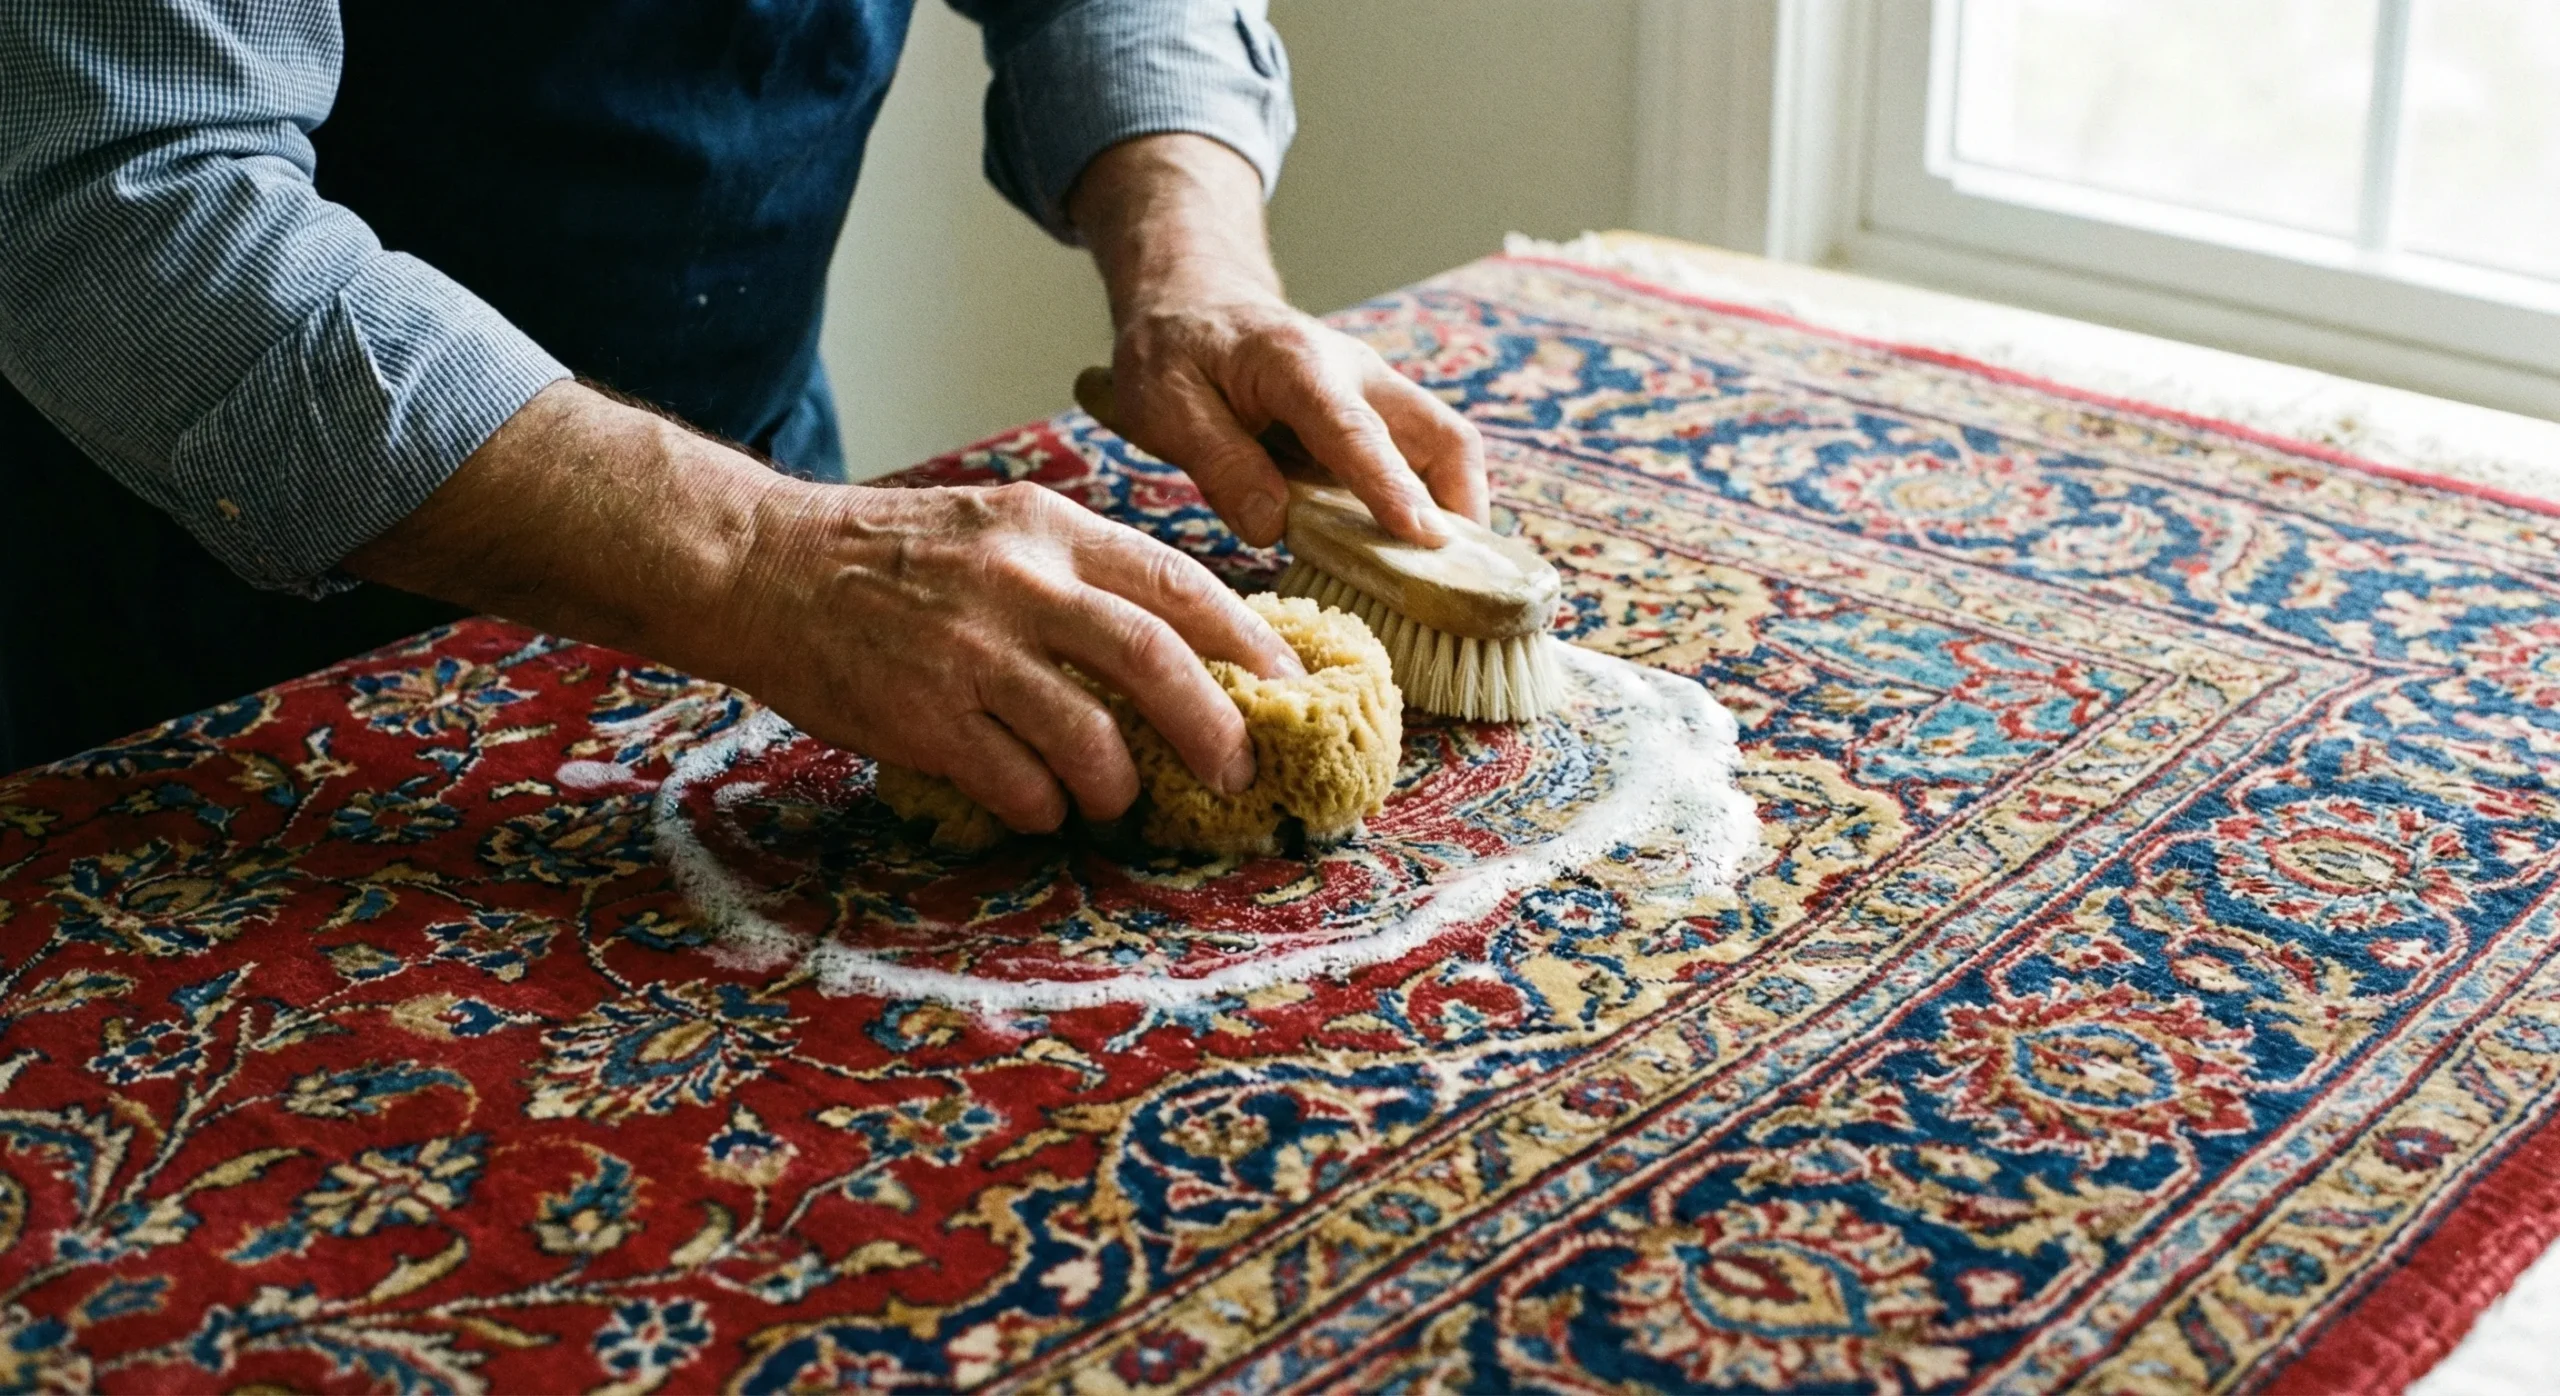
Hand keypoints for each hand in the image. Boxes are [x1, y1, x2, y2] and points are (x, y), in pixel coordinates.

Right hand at [346, 383, 1303, 833]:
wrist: (758, 565)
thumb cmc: (889, 555)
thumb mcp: (996, 528)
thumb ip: (1079, 574)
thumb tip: (1180, 643)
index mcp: (1048, 528)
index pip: (1176, 585)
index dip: (1245, 643)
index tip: (1285, 687)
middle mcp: (1018, 583)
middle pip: (1156, 661)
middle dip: (1214, 727)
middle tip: (1238, 770)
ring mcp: (968, 652)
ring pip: (1091, 738)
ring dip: (1122, 783)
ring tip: (1120, 797)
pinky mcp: (923, 715)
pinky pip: (1018, 784)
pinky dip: (1045, 807)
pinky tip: (1039, 806)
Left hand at [1070, 134, 1487, 549]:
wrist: (1197, 305)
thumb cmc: (1176, 353)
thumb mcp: (1164, 405)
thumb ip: (1219, 463)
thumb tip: (1273, 525)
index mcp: (1296, 365)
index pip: (1355, 431)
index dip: (1390, 485)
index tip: (1421, 535)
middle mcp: (1358, 375)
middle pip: (1441, 437)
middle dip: (1460, 507)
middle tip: (1455, 580)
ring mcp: (1378, 397)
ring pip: (1445, 452)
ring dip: (1451, 514)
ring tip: (1437, 581)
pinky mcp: (1380, 421)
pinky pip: (1423, 465)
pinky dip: (1427, 510)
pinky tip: (1404, 558)